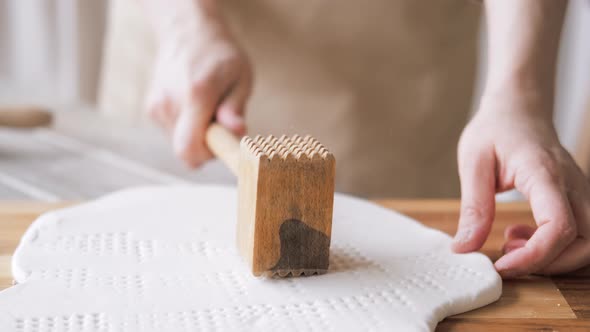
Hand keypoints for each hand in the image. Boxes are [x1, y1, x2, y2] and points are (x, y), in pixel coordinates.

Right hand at [145, 9, 251, 166]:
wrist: (186, 33)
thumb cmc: (220, 56)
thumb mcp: (240, 77)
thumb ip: (235, 107)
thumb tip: (236, 131)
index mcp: (196, 94)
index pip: (190, 149)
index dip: (209, 155)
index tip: (224, 142)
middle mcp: (170, 102)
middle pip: (186, 151)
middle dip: (207, 146)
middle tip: (221, 124)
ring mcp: (157, 106)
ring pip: (180, 144)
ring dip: (198, 135)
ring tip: (208, 108)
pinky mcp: (152, 110)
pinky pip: (173, 134)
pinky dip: (187, 127)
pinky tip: (194, 106)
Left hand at [452, 90, 589, 277]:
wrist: (518, 107)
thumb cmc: (495, 129)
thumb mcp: (473, 163)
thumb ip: (473, 207)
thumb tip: (464, 248)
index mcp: (545, 174)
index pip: (559, 226)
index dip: (534, 256)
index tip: (501, 265)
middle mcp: (572, 185)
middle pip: (585, 243)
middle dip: (548, 264)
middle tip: (505, 259)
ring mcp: (578, 192)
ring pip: (588, 243)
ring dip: (553, 258)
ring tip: (510, 243)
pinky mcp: (574, 198)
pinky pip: (578, 234)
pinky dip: (554, 247)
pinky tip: (519, 234)